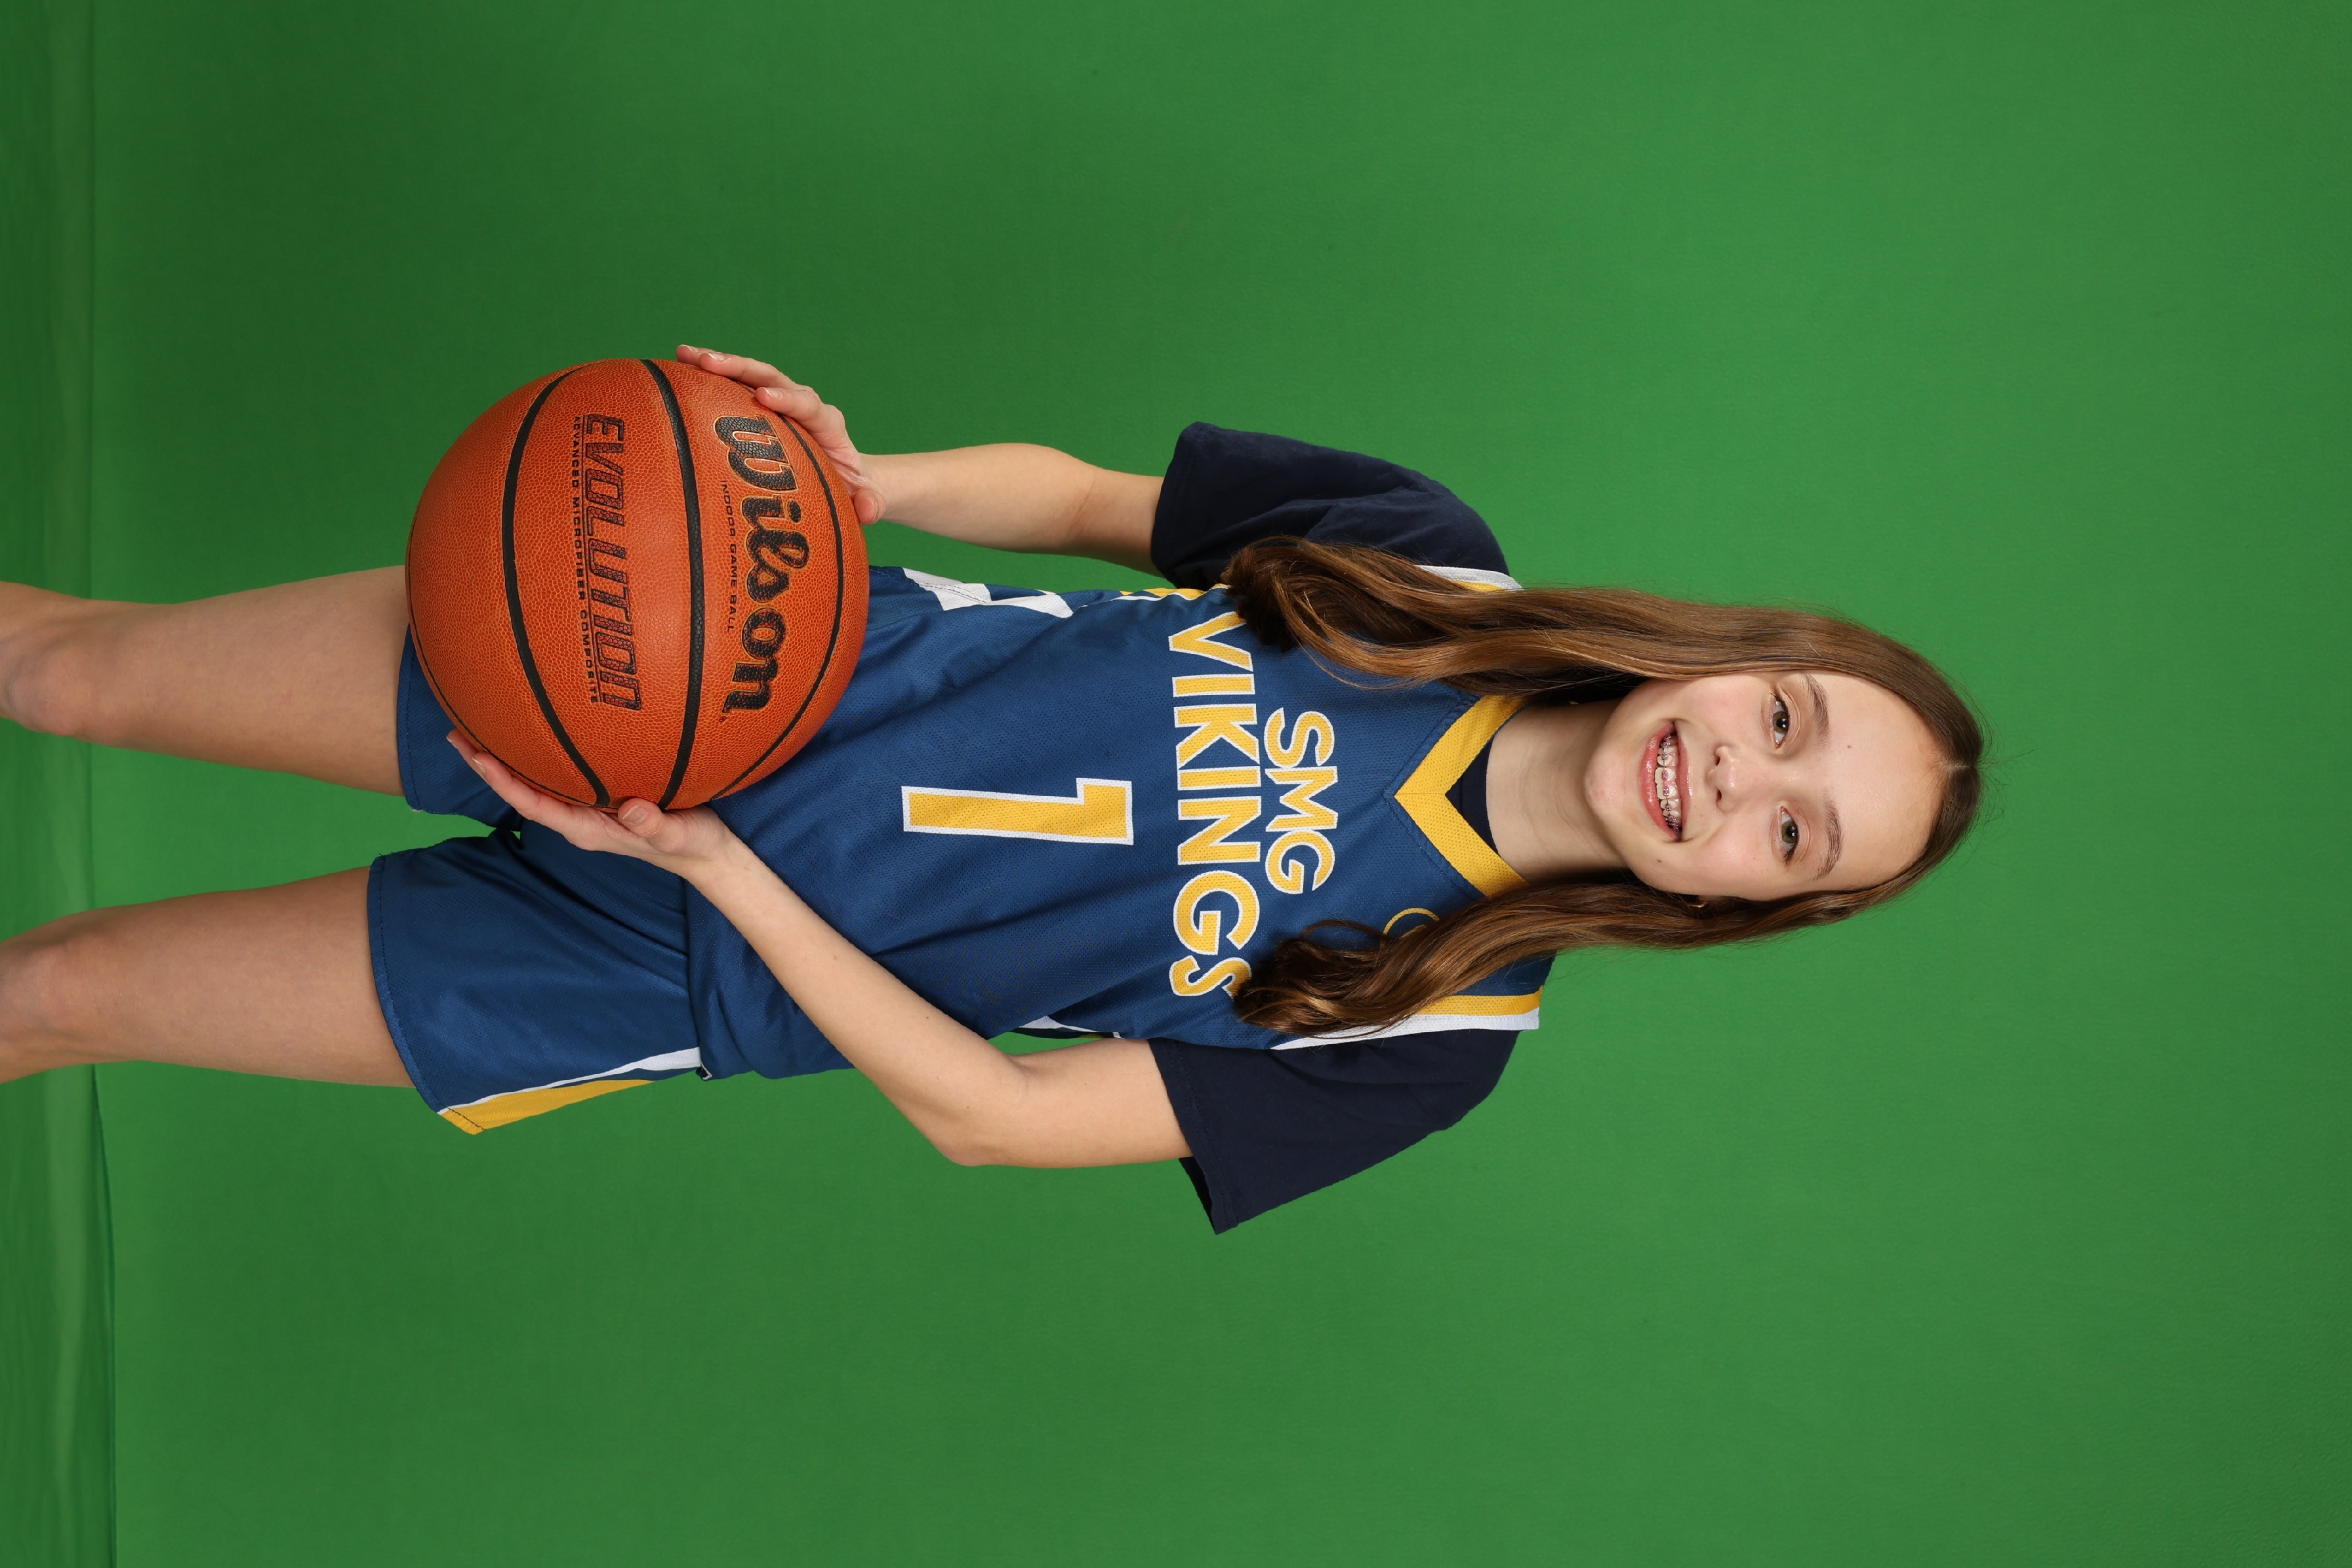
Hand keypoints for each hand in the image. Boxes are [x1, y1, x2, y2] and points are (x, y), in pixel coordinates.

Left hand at [450, 731, 741, 876]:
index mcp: (588, 829)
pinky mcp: (602, 795)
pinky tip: (531, 729)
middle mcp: (579, 818)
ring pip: (537, 781)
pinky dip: (537, 752)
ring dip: (506, 758)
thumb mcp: (681, 836)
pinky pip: (559, 773)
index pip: (534, 805)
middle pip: (523, 791)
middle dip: (489, 765)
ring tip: (477, 726)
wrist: (709, 854)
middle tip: (456, 732)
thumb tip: (630, 809)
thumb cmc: (694, 845)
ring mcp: (589, 808)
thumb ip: (655, 825)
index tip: (478, 757)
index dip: (504, 782)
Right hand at [674, 345, 884, 524]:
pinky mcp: (758, 408)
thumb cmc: (852, 490)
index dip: (788, 398)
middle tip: (709, 362)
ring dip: (718, 363)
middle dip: (743, 368)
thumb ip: (870, 503)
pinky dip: (708, 378)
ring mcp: (779, 402)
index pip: (809, 405)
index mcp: (827, 423)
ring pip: (749, 376)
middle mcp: (802, 404)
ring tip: (684, 355)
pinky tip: (677, 368)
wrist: (845, 478)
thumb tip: (869, 510)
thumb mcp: (866, 500)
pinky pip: (734, 388)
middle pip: (773, 378)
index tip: (765, 396)